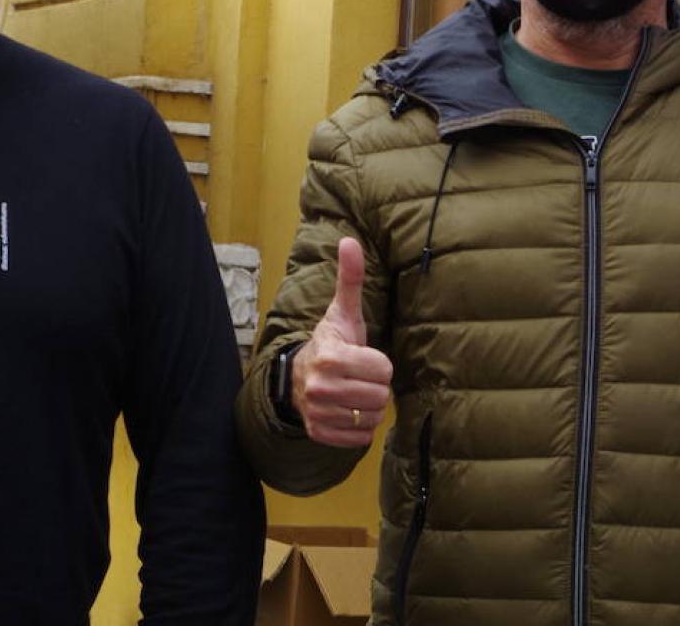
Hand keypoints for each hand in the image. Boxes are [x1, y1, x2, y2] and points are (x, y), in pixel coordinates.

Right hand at [291, 238, 392, 447]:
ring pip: (371, 418)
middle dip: (374, 386)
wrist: (295, 376)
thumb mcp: (342, 313)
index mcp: (331, 357)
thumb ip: (350, 279)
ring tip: (352, 392)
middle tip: (358, 377)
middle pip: (380, 396)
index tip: (362, 358)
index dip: (378, 363)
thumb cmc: (330, 342)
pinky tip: (346, 410)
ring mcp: (318, 413)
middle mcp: (320, 387)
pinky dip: (358, 427)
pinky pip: (360, 438)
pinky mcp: (319, 433)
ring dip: (368, 407)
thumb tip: (349, 240)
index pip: (384, 369)